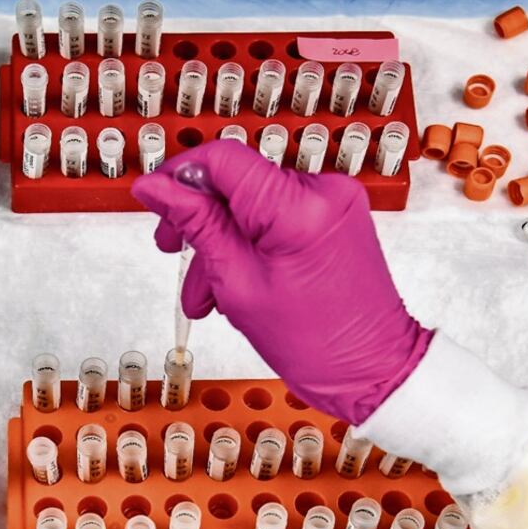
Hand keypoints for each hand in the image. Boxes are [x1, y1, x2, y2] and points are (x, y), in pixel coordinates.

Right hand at [131, 140, 431, 423]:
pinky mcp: (336, 214)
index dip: (180, 175)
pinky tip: (235, 281)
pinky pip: (276, 214)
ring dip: (222, 241)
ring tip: (205, 291)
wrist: (372, 370)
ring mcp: (334, 200)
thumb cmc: (315, 343)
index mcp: (297, 207)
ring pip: (252, 203)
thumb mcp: (237, 283)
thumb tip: (155, 187)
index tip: (156, 199)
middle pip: (236, 181)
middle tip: (172, 248)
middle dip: (198, 218)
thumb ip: (196, 224)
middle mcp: (323, 191)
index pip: (222, 159)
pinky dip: (251, 243)